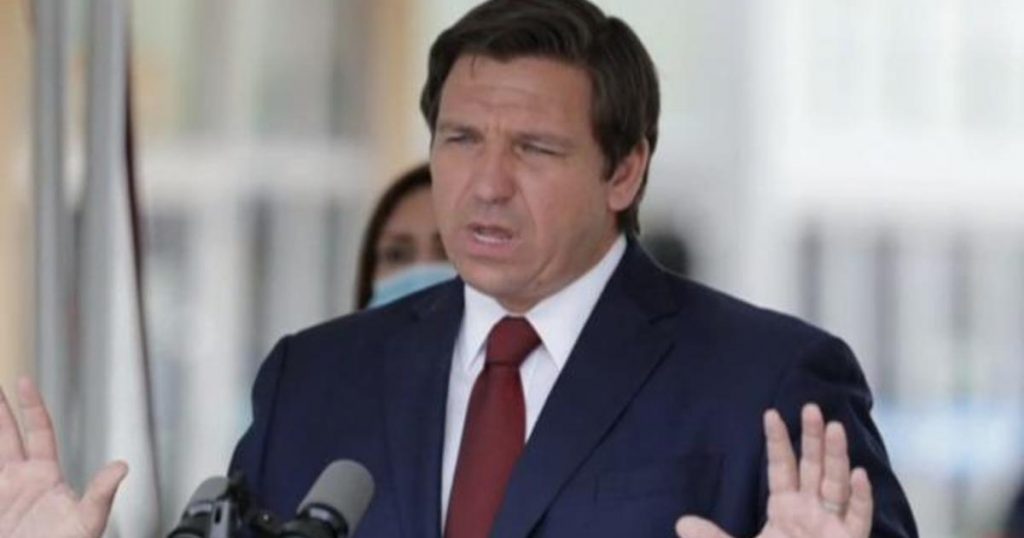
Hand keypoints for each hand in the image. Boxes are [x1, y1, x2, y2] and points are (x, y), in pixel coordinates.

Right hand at [0, 377, 125, 537]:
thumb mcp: (88, 521)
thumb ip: (100, 493)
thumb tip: (123, 466)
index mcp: (45, 476)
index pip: (39, 431)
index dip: (31, 406)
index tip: (24, 381)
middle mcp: (21, 481)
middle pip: (7, 437)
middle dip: (0, 412)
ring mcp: (2, 494)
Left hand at [675, 404, 872, 537]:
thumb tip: (681, 522)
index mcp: (785, 509)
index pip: (781, 467)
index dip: (777, 441)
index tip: (770, 413)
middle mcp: (811, 512)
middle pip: (813, 467)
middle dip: (812, 438)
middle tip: (810, 407)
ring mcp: (832, 528)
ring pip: (837, 485)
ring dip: (837, 457)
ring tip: (834, 427)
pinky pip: (857, 519)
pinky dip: (860, 499)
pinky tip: (859, 475)